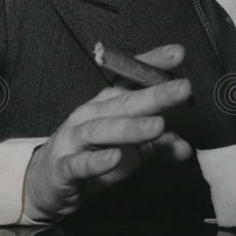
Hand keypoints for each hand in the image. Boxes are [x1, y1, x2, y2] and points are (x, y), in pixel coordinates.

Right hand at [24, 44, 192, 220]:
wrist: (49, 182)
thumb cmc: (95, 155)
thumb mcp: (132, 149)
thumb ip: (160, 146)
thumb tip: (186, 147)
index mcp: (110, 102)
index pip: (132, 78)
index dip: (153, 64)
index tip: (179, 53)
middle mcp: (92, 113)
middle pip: (125, 102)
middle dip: (155, 94)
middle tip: (184, 88)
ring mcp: (75, 139)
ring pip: (103, 129)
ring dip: (132, 128)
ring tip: (159, 126)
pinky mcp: (63, 167)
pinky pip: (80, 163)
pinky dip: (97, 161)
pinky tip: (114, 158)